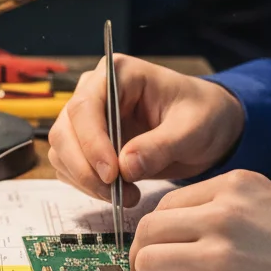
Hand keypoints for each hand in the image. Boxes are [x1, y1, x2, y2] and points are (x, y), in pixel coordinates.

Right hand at [48, 55, 243, 205]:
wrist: (208, 126)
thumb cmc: (203, 115)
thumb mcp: (192, 129)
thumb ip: (160, 146)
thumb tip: (126, 167)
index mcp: (118, 74)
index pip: (85, 106)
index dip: (91, 142)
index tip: (111, 174)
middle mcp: (94, 92)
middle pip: (65, 131)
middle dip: (86, 168)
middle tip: (117, 194)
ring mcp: (88, 119)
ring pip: (62, 153)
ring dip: (86, 182)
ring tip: (127, 196)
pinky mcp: (88, 144)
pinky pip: (71, 168)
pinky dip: (88, 186)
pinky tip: (119, 193)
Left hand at [131, 171, 270, 270]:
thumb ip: (227, 208)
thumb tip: (179, 231)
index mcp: (235, 187)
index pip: (166, 203)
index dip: (162, 231)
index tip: (170, 248)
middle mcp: (222, 216)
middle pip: (149, 231)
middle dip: (149, 255)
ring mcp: (221, 259)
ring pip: (149, 265)